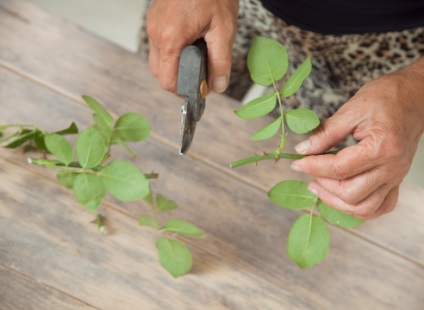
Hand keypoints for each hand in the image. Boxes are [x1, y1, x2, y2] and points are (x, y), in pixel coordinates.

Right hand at [145, 0, 238, 92]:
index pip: (167, 80)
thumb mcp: (224, 29)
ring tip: (197, 55)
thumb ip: (220, 62)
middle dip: (179, 79)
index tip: (199, 90)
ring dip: (176, 65)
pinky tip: (190, 43)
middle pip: (160, 73)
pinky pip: (160, 45)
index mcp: (170, 38)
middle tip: (201, 73)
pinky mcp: (154, 20)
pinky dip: (173, 51)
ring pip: (159, 60)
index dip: (183, 91)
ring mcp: (152, 25)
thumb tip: (217, 87)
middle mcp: (156, 33)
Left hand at [291, 58, 423, 219]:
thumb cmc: (386, 97)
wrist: (416, 96)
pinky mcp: (396, 180)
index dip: (313, 167)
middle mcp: (392, 168)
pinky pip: (380, 207)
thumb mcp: (352, 110)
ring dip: (337, 202)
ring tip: (319, 186)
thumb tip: (302, 150)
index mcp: (382, 147)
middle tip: (307, 171)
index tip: (297, 163)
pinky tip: (342, 196)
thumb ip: (326, 133)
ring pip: (365, 208)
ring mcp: (396, 177)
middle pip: (351, 193)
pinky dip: (359, 208)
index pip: (340, 168)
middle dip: (323, 186)